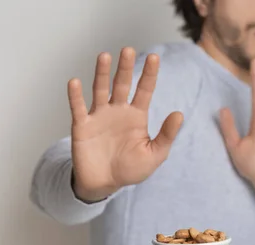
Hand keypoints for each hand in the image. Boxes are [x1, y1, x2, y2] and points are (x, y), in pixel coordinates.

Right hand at [68, 47, 183, 201]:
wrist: (105, 184)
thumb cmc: (130, 169)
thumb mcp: (154, 155)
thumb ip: (166, 135)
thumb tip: (179, 114)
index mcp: (137, 116)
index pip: (144, 90)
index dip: (149, 74)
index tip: (155, 57)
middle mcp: (118, 111)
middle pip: (122, 84)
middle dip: (125, 67)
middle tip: (128, 50)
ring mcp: (99, 116)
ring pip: (100, 90)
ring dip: (101, 74)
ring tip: (104, 56)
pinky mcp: (82, 126)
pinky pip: (78, 108)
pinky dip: (76, 96)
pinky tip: (75, 82)